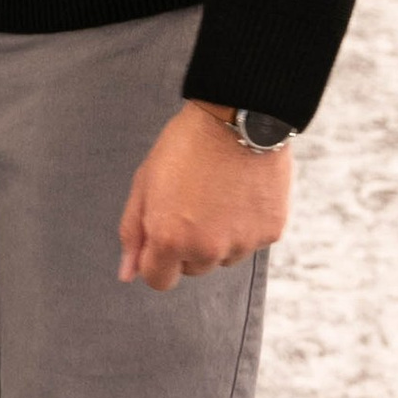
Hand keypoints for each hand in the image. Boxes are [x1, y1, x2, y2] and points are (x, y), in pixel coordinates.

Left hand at [119, 101, 289, 291]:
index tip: (162, 235)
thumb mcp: (145, 183)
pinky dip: (245, 226)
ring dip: (218, 239)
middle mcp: (207, 250)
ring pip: (223, 257)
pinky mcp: (270, 232)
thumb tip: (127, 274)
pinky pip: (251, 242)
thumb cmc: (186, 146)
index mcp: (170, 240)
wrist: (238, 117)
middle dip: (187, 246)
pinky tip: (241, 194)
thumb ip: (133, 232)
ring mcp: (242, 243)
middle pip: (192, 268)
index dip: (156, 259)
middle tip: (191, 204)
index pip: (159, 280)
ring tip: (218, 195)